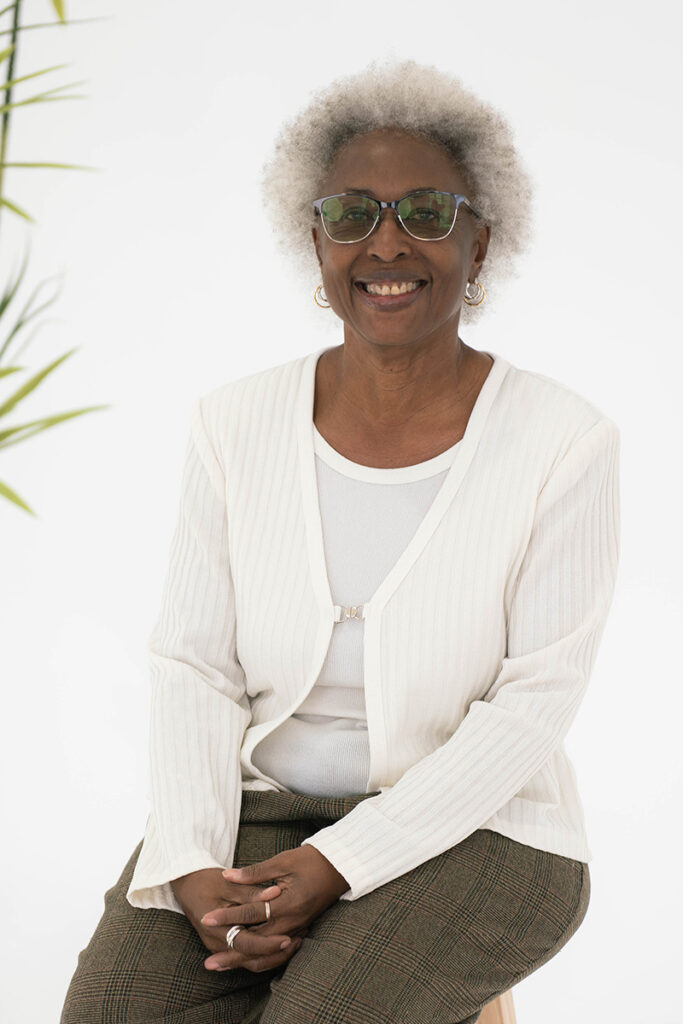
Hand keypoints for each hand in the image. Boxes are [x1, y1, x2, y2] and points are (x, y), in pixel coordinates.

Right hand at [170, 867, 302, 973]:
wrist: (186, 883)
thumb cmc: (206, 880)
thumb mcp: (228, 883)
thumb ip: (252, 891)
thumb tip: (275, 892)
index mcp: (216, 929)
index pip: (247, 944)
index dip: (268, 943)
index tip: (288, 937)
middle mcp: (217, 943)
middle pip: (250, 959)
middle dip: (275, 953)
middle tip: (298, 941)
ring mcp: (219, 945)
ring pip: (250, 960)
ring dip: (272, 954)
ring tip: (296, 941)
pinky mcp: (224, 942)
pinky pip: (246, 953)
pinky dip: (264, 950)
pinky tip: (281, 941)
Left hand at [199, 846, 349, 971]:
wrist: (339, 867)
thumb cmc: (310, 860)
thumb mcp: (282, 862)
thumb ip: (255, 873)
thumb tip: (228, 876)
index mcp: (287, 902)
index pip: (251, 913)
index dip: (227, 916)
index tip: (207, 919)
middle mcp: (292, 921)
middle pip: (257, 942)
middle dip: (232, 952)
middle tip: (209, 963)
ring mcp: (297, 928)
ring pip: (267, 952)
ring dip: (244, 960)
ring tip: (222, 966)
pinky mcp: (300, 930)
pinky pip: (278, 952)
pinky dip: (261, 958)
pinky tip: (247, 960)